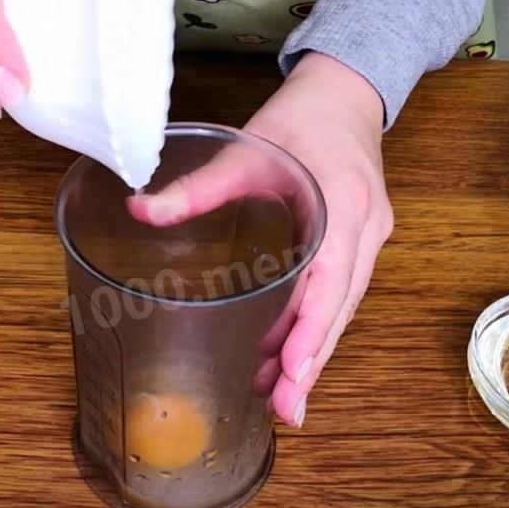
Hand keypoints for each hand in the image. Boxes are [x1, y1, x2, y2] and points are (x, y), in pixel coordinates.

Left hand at [129, 53, 393, 427]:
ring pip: (343, 308)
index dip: (313, 329)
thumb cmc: (300, 120)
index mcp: (342, 203)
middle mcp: (366, 229)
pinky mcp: (360, 245)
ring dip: (313, 351)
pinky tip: (286, 353)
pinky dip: (315, 327)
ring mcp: (369, 239)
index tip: (294, 372)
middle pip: (341, 308)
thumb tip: (138, 209)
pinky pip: (340, 295)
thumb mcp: (246, 150)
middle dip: (313, 362)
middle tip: (286, 411)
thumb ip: (196, 186)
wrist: (344, 96)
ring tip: (278, 395)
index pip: (331, 279)